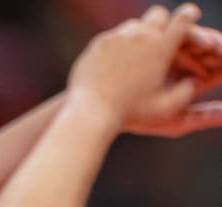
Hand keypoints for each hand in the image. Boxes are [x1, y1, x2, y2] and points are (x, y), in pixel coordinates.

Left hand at [68, 5, 214, 132]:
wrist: (92, 112)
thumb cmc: (129, 114)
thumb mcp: (163, 109)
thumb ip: (185, 93)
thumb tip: (194, 82)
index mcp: (161, 48)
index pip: (183, 19)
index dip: (188, 16)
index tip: (187, 20)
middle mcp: (142, 36)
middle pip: (159, 14)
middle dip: (162, 24)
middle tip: (159, 40)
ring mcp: (119, 36)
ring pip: (135, 25)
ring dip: (138, 36)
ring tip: (134, 57)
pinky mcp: (100, 42)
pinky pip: (114, 37)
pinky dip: (117, 46)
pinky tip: (114, 64)